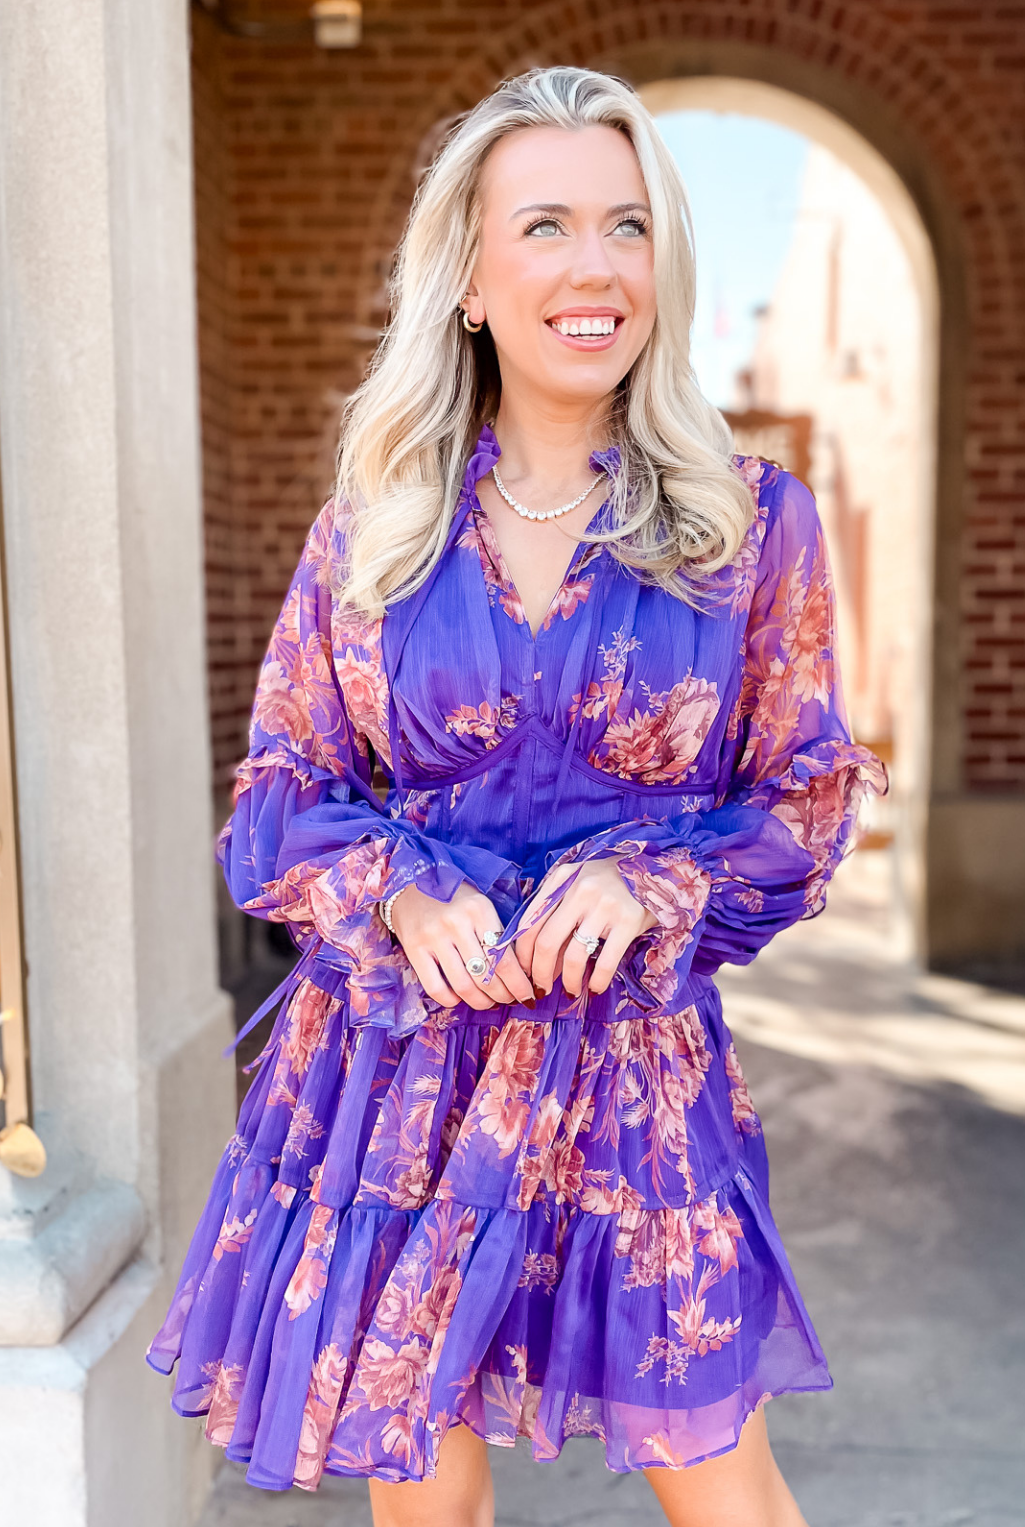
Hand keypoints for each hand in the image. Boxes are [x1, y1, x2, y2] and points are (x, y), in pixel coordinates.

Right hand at [388, 881, 534, 1010]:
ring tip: (488, 1002)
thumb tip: (519, 971)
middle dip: (503, 995)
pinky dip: (451, 1000)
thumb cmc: (453, 898)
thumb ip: (497, 932)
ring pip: (463, 985)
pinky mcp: (414, 949)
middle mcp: (457, 922)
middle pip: (486, 975)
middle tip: (510, 1000)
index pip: (505, 958)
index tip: (526, 994)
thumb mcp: (479, 905)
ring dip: (480, 1001)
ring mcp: (433, 936)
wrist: (409, 883)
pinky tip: (459, 998)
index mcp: (479, 909)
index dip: (518, 983)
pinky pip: (435, 987)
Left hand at [514, 857, 657, 996]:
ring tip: (570, 990)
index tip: (525, 972)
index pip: (530, 922)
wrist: (653, 868)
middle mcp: (580, 891)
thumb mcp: (577, 880)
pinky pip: (606, 962)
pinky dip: (597, 981)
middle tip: (541, 989)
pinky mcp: (629, 921)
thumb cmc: (609, 879)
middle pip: (546, 942)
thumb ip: (556, 908)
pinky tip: (595, 988)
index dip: (523, 954)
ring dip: (568, 981)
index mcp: (562, 878)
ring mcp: (605, 906)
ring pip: (574, 956)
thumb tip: (539, 958)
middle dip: (539, 973)